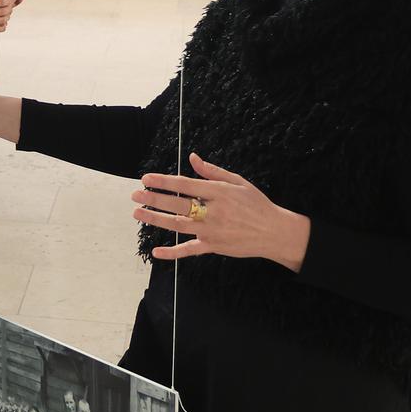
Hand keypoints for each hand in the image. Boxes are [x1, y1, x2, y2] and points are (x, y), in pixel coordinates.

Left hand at [131, 153, 310, 270]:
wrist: (275, 232)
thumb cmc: (256, 204)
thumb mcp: (238, 182)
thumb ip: (212, 171)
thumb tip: (192, 158)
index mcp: (219, 193)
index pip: (185, 185)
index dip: (164, 182)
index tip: (146, 178)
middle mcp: (213, 211)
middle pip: (177, 205)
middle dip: (154, 199)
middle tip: (135, 194)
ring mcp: (212, 231)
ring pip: (178, 226)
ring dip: (156, 219)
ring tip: (137, 213)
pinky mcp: (214, 246)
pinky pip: (189, 250)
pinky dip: (172, 253)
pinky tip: (156, 252)